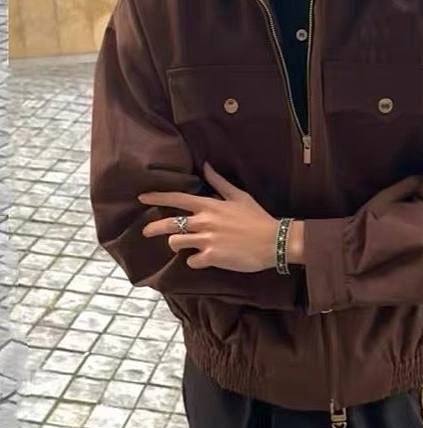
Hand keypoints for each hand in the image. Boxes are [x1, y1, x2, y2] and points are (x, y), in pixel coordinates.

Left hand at [139, 162, 283, 271]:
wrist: (274, 241)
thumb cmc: (258, 218)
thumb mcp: (239, 196)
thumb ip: (220, 182)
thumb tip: (206, 166)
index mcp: (209, 205)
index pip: (177, 198)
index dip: (157, 197)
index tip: (142, 198)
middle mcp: (204, 222)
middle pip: (169, 224)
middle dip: (153, 228)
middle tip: (145, 231)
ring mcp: (207, 240)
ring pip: (176, 243)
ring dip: (177, 246)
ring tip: (183, 247)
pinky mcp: (212, 257)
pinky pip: (192, 261)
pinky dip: (195, 262)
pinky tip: (202, 260)